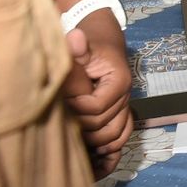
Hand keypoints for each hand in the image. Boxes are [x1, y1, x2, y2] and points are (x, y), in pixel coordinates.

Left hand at [63, 21, 132, 177]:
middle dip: (81, 127)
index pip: (96, 107)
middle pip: (105, 125)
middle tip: (61, 121)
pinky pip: (122, 136)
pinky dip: (110, 147)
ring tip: (73, 137)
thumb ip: (77, 48)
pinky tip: (93, 150)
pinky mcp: (121, 114)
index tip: (62, 102)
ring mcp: (125, 107)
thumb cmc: (92, 49)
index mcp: (119, 82)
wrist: (105, 48)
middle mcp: (125, 97)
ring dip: (94, 141)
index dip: (76, 109)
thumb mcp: (84, 47)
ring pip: (115, 135)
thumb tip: (75, 37)